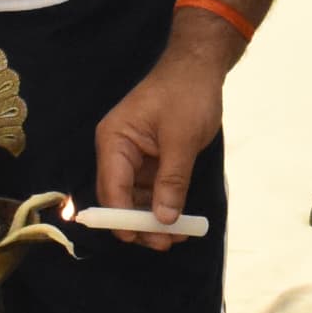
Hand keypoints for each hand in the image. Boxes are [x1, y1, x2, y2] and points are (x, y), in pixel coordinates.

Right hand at [92, 39, 228, 247]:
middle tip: (165, 244)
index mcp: (114, 141)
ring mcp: (133, 157)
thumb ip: (171, 181)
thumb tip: (163, 219)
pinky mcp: (150, 160)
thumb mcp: (181, 140)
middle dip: (140, 223)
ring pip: (137, 199)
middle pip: (120, 198)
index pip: (112, 188)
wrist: (200, 67)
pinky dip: (163, 206)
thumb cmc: (187, 94)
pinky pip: (151, 190)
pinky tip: (179, 222)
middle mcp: (117, 151)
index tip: (140, 238)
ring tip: (177, 238)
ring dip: (154, 219)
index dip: (123, 218)